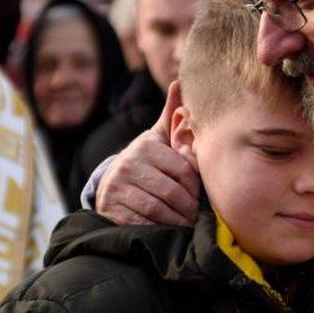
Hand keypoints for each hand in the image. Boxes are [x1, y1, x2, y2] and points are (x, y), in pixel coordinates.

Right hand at [95, 81, 200, 226]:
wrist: (111, 183)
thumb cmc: (145, 160)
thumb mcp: (157, 138)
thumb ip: (172, 115)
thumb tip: (180, 81)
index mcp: (146, 147)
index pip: (183, 170)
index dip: (196, 187)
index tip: (202, 197)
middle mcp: (128, 164)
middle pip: (171, 192)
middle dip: (188, 207)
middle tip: (198, 216)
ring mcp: (117, 187)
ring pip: (156, 209)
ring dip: (176, 221)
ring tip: (187, 225)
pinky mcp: (110, 208)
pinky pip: (140, 222)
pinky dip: (157, 229)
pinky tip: (167, 231)